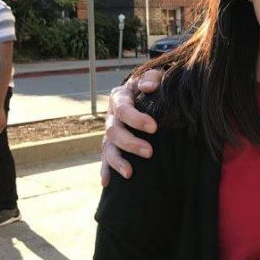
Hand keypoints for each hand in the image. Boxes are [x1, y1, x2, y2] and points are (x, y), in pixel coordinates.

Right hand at [101, 69, 162, 185]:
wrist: (145, 92)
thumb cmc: (152, 85)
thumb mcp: (152, 76)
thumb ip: (151, 78)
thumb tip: (148, 87)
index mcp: (120, 98)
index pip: (124, 109)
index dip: (136, 119)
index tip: (154, 127)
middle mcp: (112, 116)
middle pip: (114, 132)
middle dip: (130, 143)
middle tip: (149, 152)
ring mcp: (110, 132)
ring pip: (107, 148)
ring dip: (117, 161)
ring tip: (129, 174)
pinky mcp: (112, 145)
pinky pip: (105, 159)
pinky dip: (105, 170)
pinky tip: (107, 184)